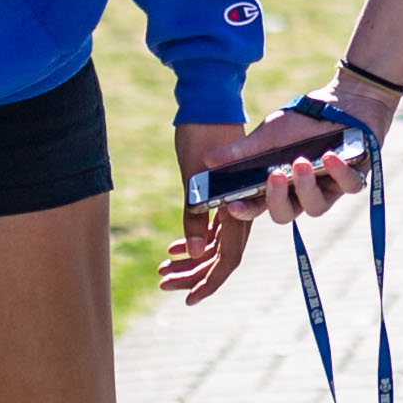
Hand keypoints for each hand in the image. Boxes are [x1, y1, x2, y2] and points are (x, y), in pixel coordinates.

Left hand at [162, 117, 256, 301]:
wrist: (209, 102)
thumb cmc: (202, 134)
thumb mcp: (193, 176)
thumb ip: (194, 215)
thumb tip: (194, 253)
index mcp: (238, 207)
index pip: (227, 258)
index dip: (208, 282)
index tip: (187, 299)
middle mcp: (239, 209)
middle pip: (220, 256)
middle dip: (193, 275)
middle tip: (163, 282)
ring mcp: (232, 202)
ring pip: (214, 244)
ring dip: (192, 260)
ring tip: (163, 269)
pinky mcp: (222, 193)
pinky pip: (212, 228)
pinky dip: (194, 241)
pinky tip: (175, 247)